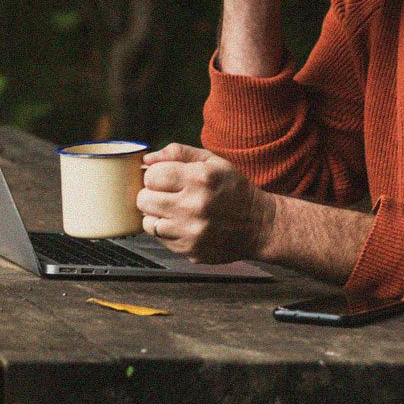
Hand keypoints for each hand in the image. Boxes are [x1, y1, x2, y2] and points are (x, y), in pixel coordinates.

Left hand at [135, 144, 276, 263]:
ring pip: (148, 223)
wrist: (259, 224)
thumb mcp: (212, 161)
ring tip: (173, 211)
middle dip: (151, 195)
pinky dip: (167, 232)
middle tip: (165, 195)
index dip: (154, 176)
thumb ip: (178, 153)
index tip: (163, 178)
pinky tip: (183, 225)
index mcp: (199, 178)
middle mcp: (194, 206)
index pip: (151, 175)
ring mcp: (191, 232)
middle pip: (144, 200)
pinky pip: (161, 240)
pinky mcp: (190, 251)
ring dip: (156, 215)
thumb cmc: (234, 189)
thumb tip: (147, 159)